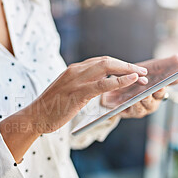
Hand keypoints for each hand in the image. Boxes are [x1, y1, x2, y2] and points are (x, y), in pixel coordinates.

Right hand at [0, 56, 146, 161]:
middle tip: (142, 71)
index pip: (100, 61)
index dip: (118, 64)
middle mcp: (75, 71)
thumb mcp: (66, 92)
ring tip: (142, 76)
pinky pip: (104, 83)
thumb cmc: (50, 108)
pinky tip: (132, 80)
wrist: (35, 117)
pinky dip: (120, 80)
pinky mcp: (78, 92)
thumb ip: (80, 86)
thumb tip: (96, 87)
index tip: (131, 69)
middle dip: (127, 65)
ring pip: (107, 67)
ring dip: (128, 70)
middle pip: (106, 61)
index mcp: (73, 70)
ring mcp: (76, 80)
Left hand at [101, 54, 177, 118]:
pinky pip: (134, 110)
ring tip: (145, 94)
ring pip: (147, 104)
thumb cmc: (132, 80)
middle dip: (160, 91)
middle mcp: (153, 99)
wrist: (113, 90)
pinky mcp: (131, 112)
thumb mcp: (145, 70)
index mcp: (158, 88)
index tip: (177, 76)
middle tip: (160, 86)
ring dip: (147, 99)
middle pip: (159, 95)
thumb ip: (161, 64)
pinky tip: (133, 101)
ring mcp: (143, 106)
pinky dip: (135, 106)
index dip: (173, 80)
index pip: (168, 82)